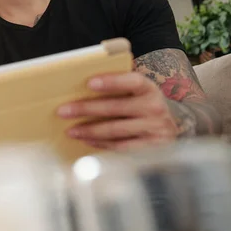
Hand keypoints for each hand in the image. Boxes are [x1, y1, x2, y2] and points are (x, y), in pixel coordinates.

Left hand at [57, 72, 179, 150]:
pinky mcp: (151, 149)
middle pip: (116, 107)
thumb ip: (115, 88)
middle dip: (86, 109)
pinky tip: (85, 140)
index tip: (89, 83)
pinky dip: (100, 144)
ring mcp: (155, 130)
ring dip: (89, 130)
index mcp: (149, 88)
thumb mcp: (134, 93)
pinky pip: (120, 147)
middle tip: (62, 111)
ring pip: (115, 130)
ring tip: (70, 130)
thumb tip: (76, 86)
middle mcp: (155, 107)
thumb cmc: (140, 105)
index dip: (111, 81)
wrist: (168, 128)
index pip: (131, 81)